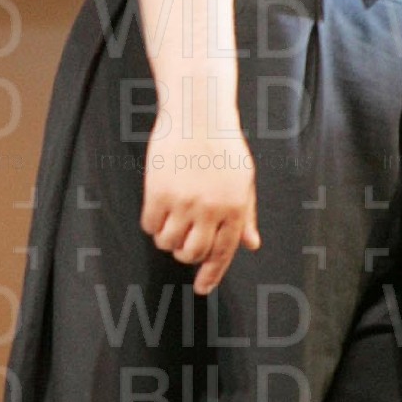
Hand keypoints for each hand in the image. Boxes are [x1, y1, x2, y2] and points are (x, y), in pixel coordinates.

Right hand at [141, 119, 261, 297]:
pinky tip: (157, 209)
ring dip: (167, 239)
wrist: (197, 112)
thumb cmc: (223, 144)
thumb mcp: (243, 179)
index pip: (223, 253)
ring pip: (168, 243)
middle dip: (186, 255)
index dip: (211, 274)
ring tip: (170, 220)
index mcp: (235, 208)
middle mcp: (210, 209)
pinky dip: (152, 224)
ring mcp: (183, 202)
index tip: (202, 289)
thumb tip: (252, 244)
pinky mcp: (158, 193)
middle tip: (183, 241)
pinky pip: (150, 225)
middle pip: (193, 254)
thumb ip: (247, 215)